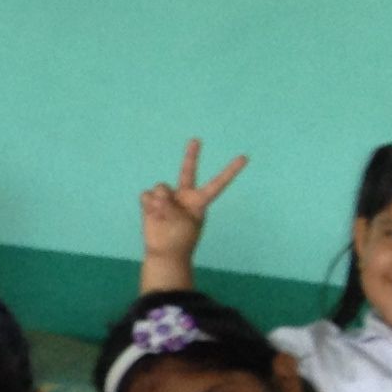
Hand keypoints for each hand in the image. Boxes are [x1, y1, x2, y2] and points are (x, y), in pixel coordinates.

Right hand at [141, 140, 245, 261]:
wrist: (163, 252)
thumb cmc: (180, 239)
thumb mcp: (184, 222)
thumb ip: (171, 204)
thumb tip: (156, 195)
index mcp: (199, 201)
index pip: (218, 183)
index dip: (231, 171)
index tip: (245, 157)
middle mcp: (184, 195)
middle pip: (188, 171)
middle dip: (191, 155)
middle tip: (196, 140)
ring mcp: (167, 198)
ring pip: (161, 187)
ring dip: (160, 201)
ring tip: (161, 214)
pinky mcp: (151, 202)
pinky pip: (147, 195)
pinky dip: (148, 204)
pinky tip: (151, 214)